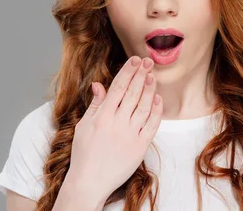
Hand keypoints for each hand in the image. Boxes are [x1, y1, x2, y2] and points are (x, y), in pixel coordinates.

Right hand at [65, 56, 162, 203]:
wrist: (90, 182)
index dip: (128, 72)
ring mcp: (130, 135)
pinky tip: (158, 99)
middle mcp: (117, 123)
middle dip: (141, 75)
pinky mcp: (140, 146)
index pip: (117, 88)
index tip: (135, 60)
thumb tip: (98, 84)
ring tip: (153, 75)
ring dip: (149, 89)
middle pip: (132, 93)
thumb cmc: (84, 154)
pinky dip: (156, 111)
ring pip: (143, 106)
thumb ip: (95, 104)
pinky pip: (151, 125)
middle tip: (148, 61)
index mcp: (102, 116)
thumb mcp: (84, 125)